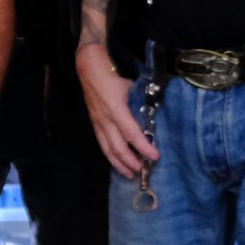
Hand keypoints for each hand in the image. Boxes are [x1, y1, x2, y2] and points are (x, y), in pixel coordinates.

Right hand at [76, 42, 156, 179]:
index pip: (132, 134)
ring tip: (130, 174)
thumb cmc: (113, 77)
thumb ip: (140, 103)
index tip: (155, 156)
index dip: (143, 147)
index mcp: (116, 110)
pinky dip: (111, 156)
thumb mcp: (131, 87)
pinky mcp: (94, 124)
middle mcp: (105, 120)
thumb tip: (152, 116)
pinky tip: (118, 162)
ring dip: (119, 164)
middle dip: (130, 162)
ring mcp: (98, 123)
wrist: (89, 71)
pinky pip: (102, 144)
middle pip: (117, 148)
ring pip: (107, 150)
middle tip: (143, 171)